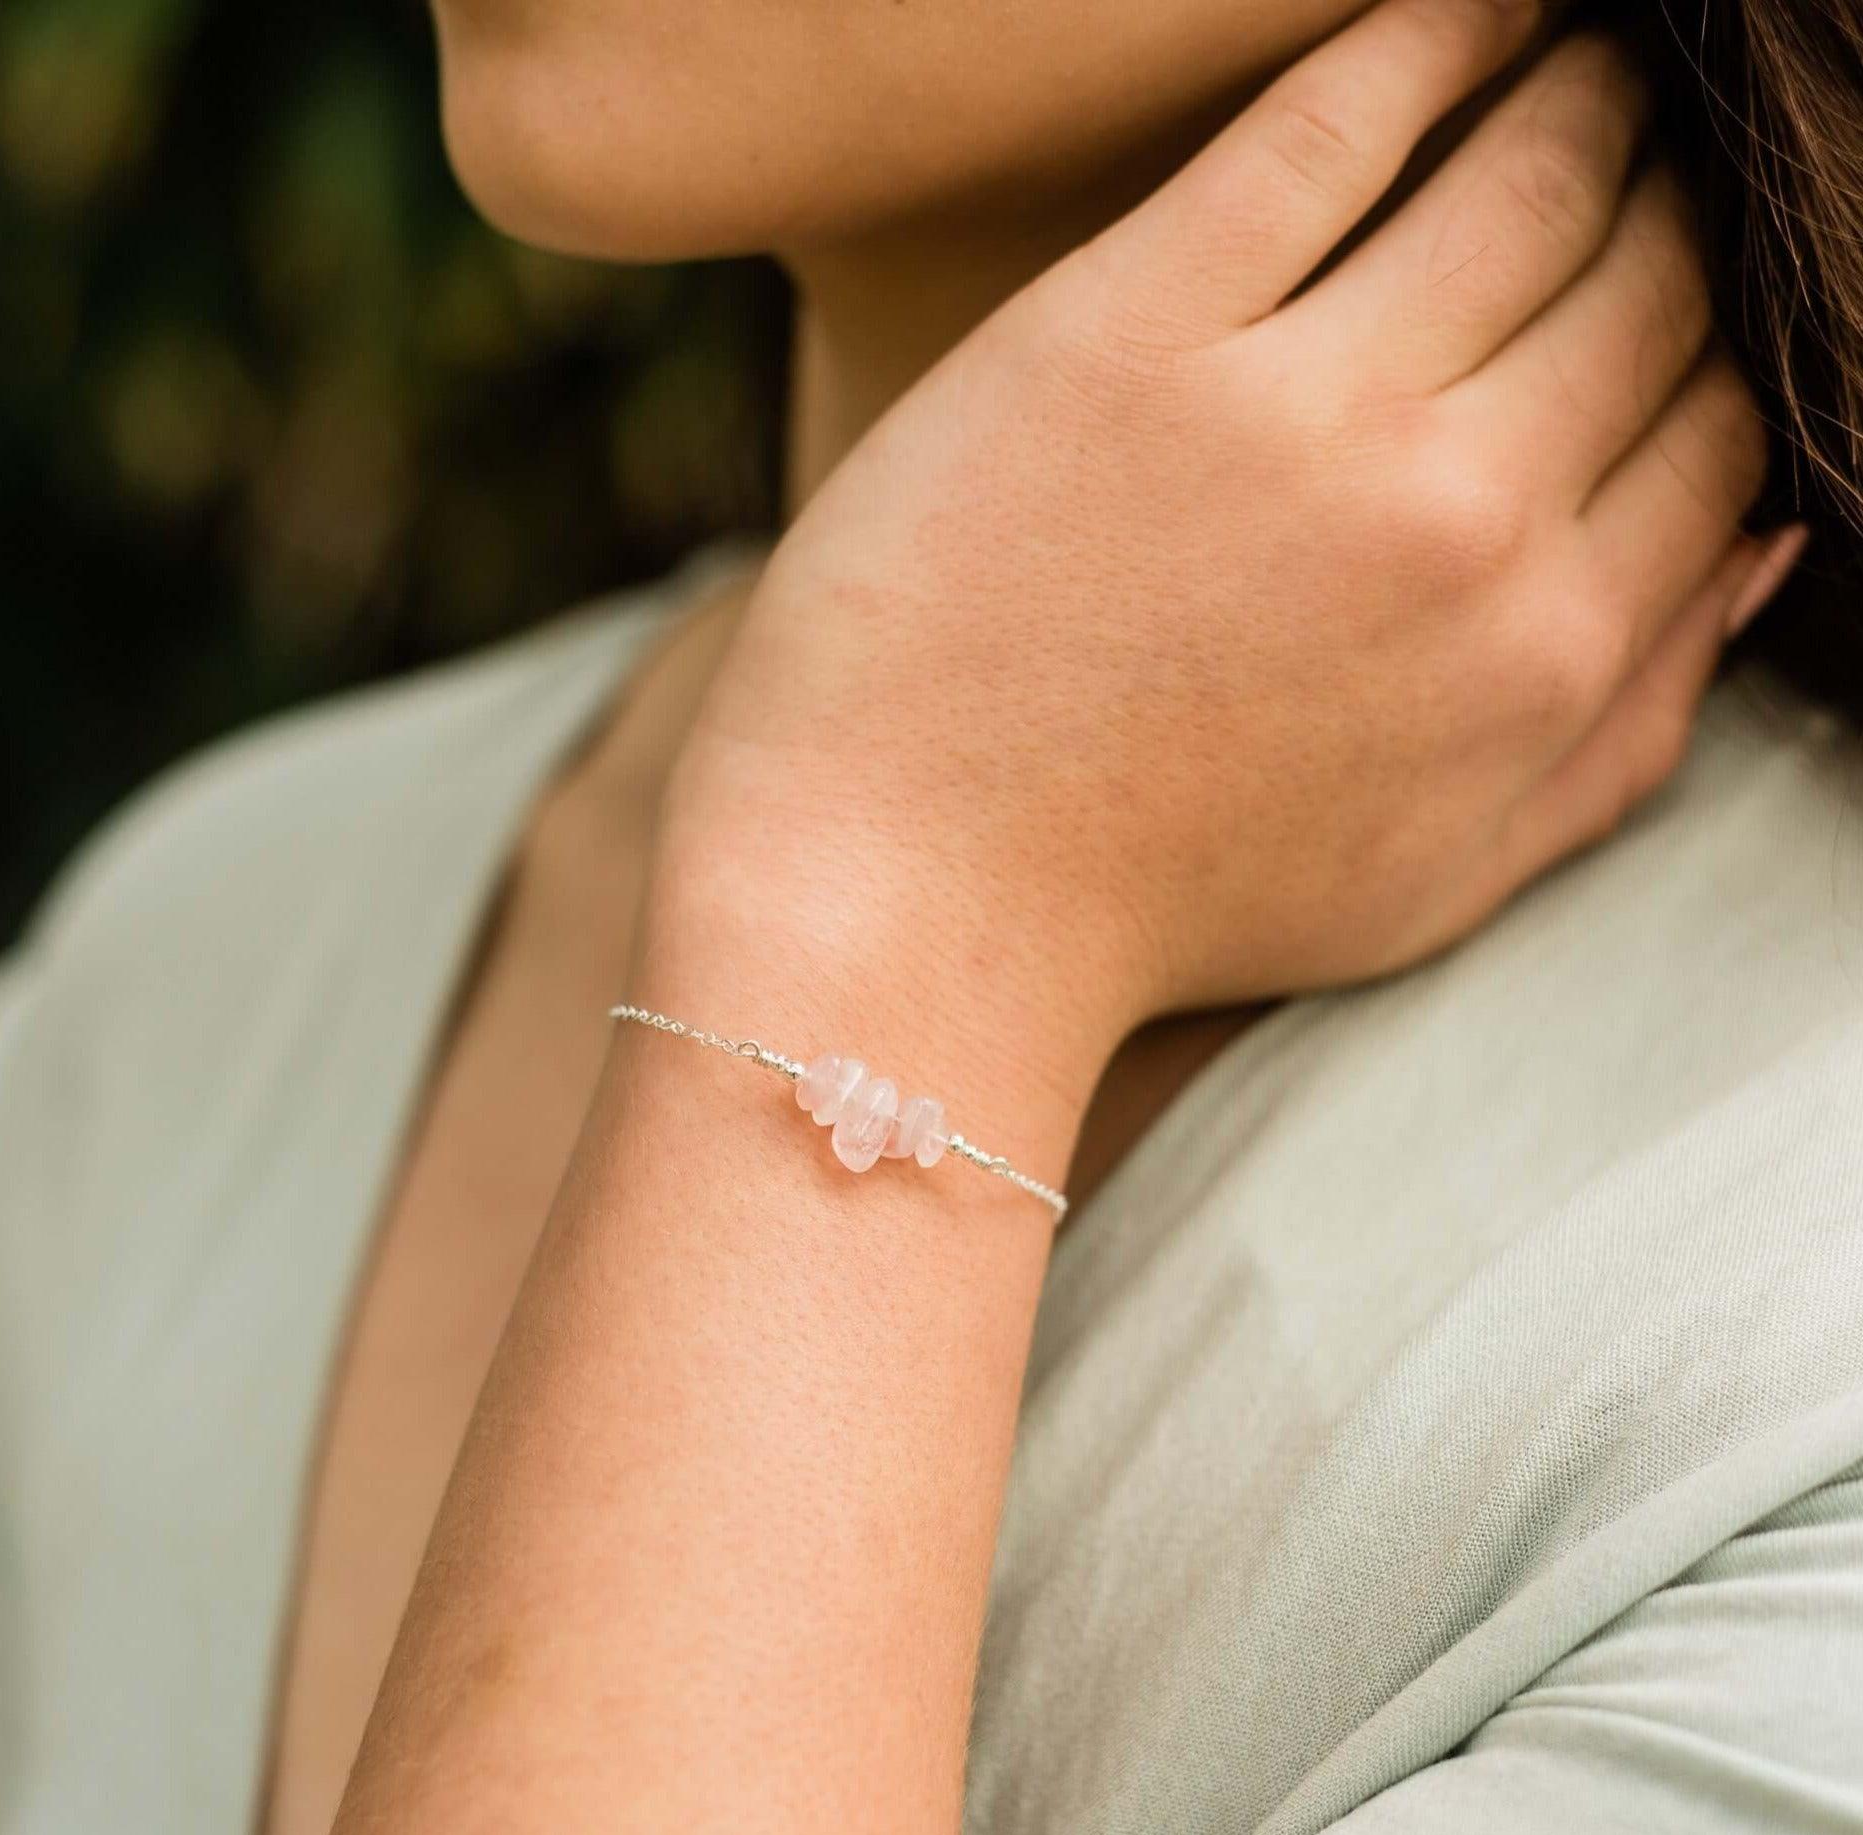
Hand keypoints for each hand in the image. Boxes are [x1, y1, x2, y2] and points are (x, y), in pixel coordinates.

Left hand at [661, 0, 1796, 1064]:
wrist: (907, 907)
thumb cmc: (1162, 907)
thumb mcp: (1437, 880)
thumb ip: (1624, 729)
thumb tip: (1765, 552)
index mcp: (1544, 651)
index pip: (1718, 422)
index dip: (1723, 335)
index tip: (1690, 281)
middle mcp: (1459, 517)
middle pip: (1652, 282)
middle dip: (1681, 201)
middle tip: (1662, 137)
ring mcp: (1297, 413)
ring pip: (1533, 173)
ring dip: (1590, 88)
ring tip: (1587, 52)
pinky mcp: (1129, 331)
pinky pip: (1332, 122)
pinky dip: (1427, 32)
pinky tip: (1471, 3)